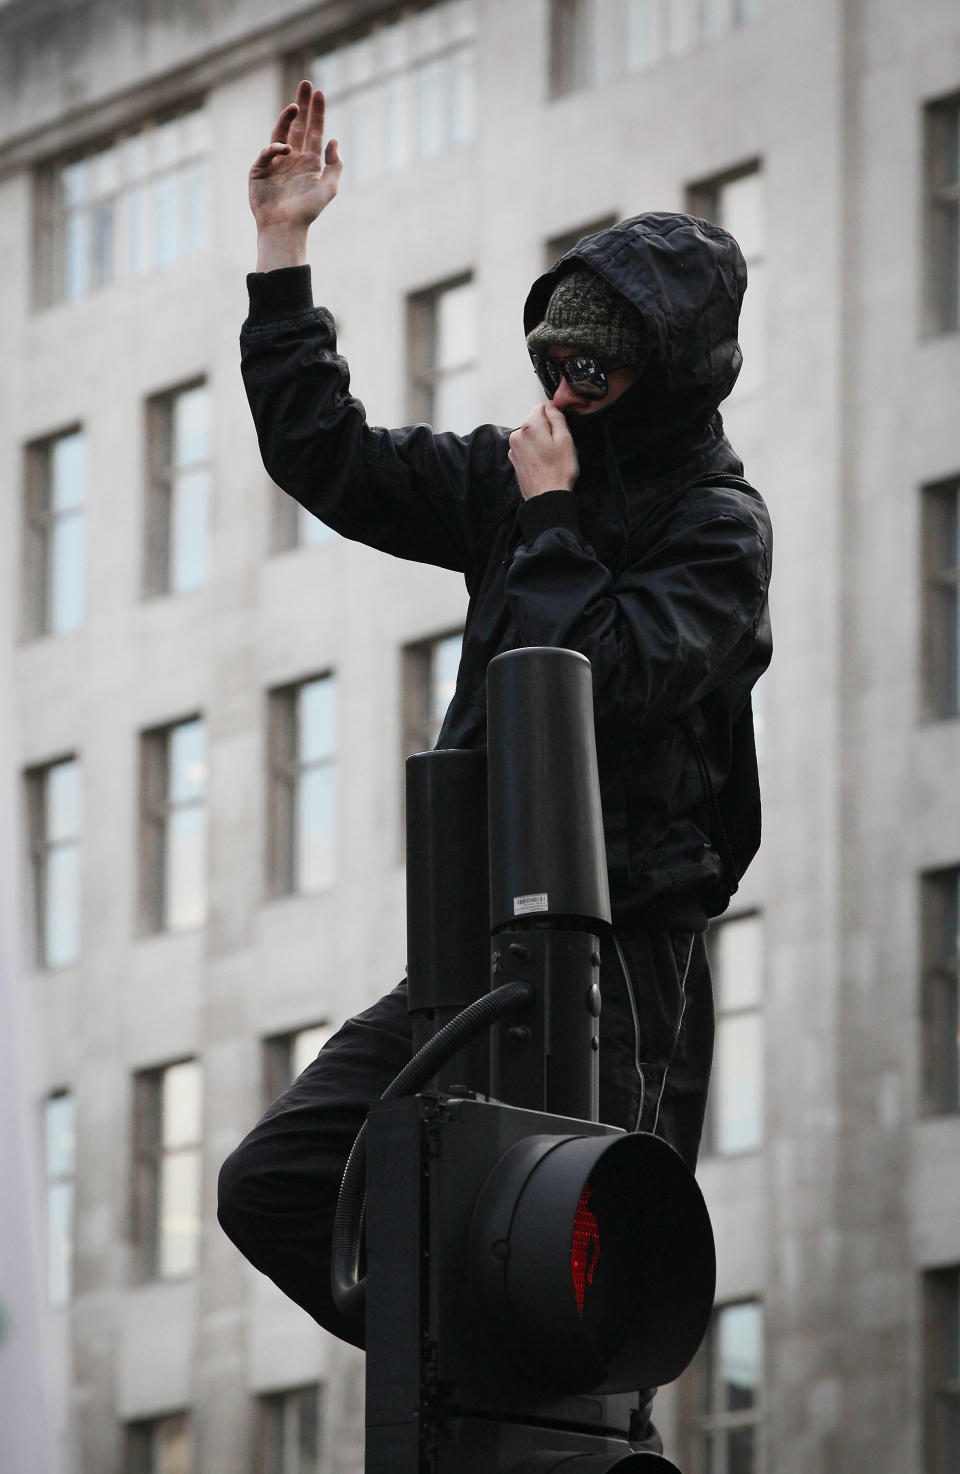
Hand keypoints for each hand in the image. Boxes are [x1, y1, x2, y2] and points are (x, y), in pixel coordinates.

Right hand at [250, 81, 342, 252]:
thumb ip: (335, 164)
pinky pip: (267, 153)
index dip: (317, 112)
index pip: (314, 131)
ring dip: (287, 119)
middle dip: (302, 104)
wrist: (285, 228)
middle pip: (298, 125)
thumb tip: (334, 139)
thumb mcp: (329, 188)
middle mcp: (293, 158)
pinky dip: (275, 148)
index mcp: (310, 162)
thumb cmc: (308, 212)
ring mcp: (275, 163)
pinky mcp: (260, 170)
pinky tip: (285, 149)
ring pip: (280, 133)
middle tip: (305, 84)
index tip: (319, 93)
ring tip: (294, 107)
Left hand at [507, 404, 578, 500]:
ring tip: (551, 458)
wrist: (546, 498)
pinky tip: (544, 464)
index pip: (541, 407)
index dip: (554, 417)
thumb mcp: (565, 439)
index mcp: (530, 426)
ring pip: (531, 436)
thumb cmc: (558, 472)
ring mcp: (514, 448)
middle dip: (547, 431)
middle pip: (535, 422)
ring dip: (541, 442)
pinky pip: (527, 448)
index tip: (560, 431)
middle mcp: (517, 435)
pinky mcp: (514, 460)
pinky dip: (535, 452)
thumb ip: (557, 418)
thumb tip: (551, 406)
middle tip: (558, 447)